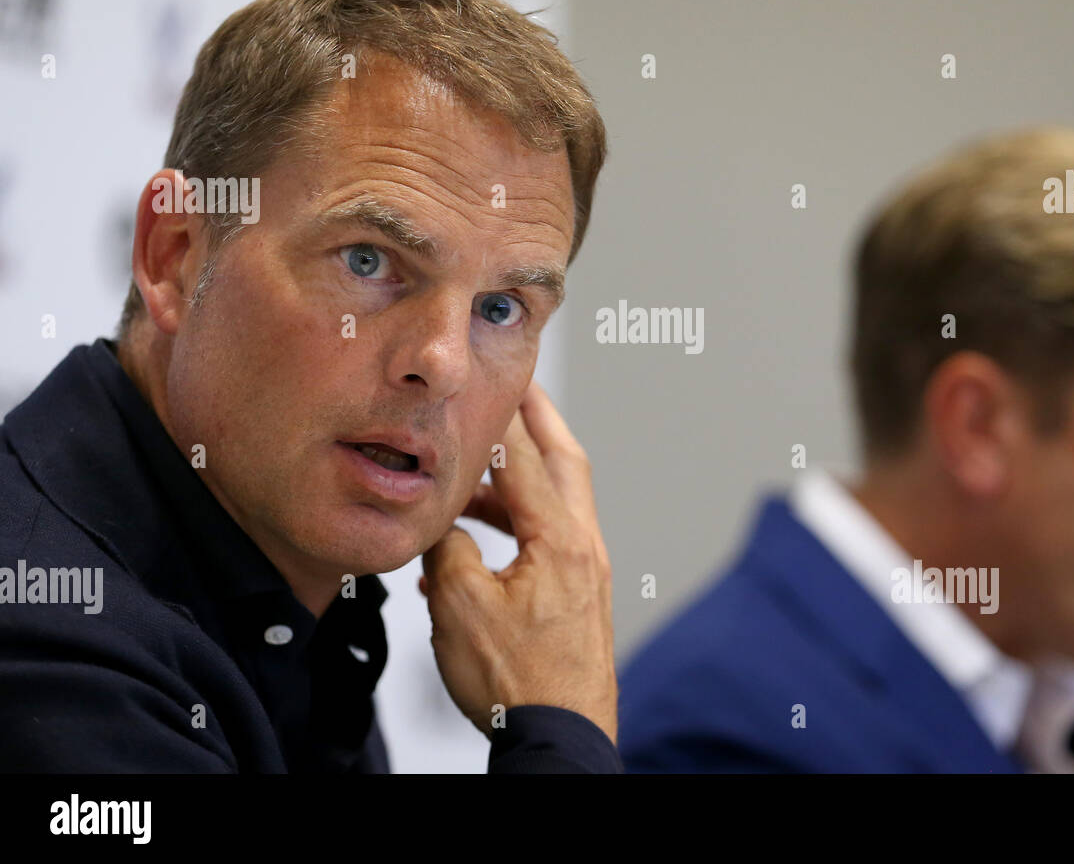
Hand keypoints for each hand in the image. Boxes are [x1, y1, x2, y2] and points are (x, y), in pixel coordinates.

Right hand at [419, 382, 616, 744]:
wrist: (561, 739)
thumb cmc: (518, 684)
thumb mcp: (460, 606)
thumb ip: (447, 548)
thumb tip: (440, 520)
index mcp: (558, 539)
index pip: (524, 456)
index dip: (500, 414)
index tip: (488, 380)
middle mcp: (582, 547)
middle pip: (562, 462)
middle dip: (537, 421)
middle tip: (516, 388)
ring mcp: (585, 572)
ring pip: (553, 503)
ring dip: (515, 482)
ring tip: (471, 474)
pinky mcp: (578, 597)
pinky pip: (546, 541)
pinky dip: (512, 529)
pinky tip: (468, 550)